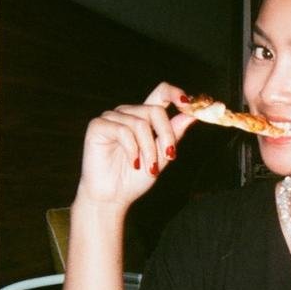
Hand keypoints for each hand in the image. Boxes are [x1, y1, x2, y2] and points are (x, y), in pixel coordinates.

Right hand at [76, 82, 195, 208]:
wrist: (113, 196)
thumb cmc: (135, 177)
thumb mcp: (162, 156)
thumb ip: (174, 135)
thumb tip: (192, 116)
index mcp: (145, 117)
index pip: (161, 93)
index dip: (175, 93)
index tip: (189, 104)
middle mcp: (129, 113)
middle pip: (155, 110)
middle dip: (167, 135)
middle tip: (169, 156)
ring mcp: (112, 117)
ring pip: (140, 123)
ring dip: (149, 149)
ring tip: (149, 168)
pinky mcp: (98, 126)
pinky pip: (122, 131)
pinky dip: (133, 149)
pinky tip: (133, 163)